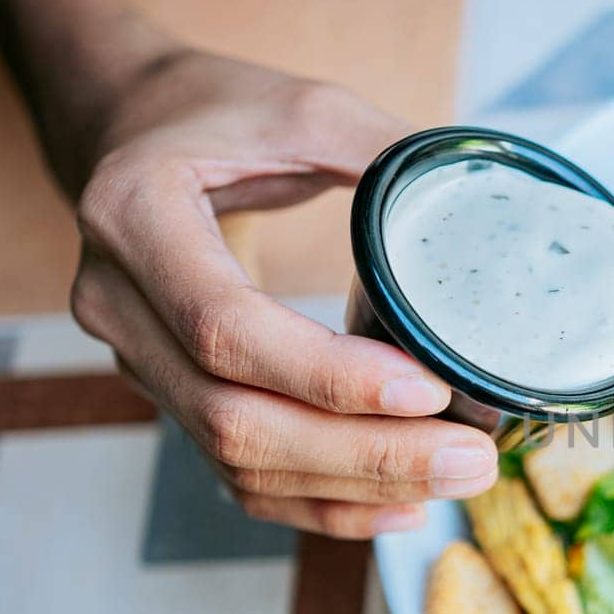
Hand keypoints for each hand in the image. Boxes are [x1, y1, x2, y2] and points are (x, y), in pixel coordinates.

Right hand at [69, 50, 496, 537]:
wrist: (125, 127)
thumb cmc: (215, 113)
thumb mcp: (302, 106)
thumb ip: (388, 152)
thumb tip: (495, 205)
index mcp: (136, 217)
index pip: (226, 325)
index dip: (328, 373)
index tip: (429, 388)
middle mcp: (118, 302)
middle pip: (234, 417)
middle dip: (363, 454)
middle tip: (471, 459)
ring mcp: (136, 360)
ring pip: (237, 461)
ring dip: (354, 488)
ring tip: (457, 481)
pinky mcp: (168, 394)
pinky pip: (238, 475)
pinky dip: (321, 504)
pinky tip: (399, 506)